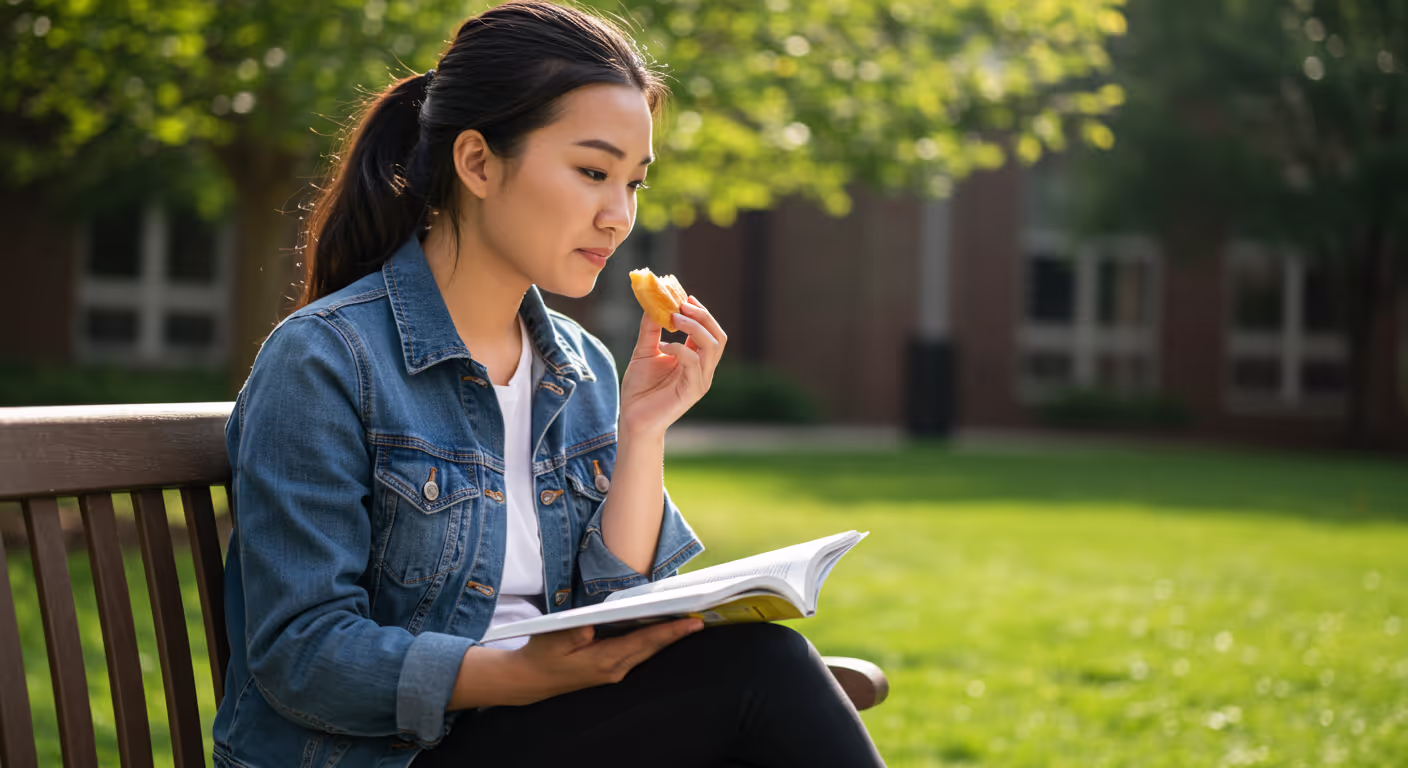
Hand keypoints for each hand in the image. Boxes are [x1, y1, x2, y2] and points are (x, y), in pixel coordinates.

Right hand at [507, 618, 703, 704]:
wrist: (530, 680)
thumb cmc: (542, 655)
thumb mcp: (556, 637)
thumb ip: (579, 629)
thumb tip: (599, 620)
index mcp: (604, 660)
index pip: (644, 642)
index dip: (669, 631)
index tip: (690, 622)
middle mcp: (615, 669)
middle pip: (652, 648)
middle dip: (676, 633)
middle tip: (699, 618)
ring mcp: (614, 672)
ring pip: (647, 652)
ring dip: (666, 637)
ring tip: (687, 621)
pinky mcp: (611, 670)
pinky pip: (638, 654)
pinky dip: (652, 641)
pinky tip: (661, 630)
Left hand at [619, 297, 727, 437]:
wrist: (633, 418)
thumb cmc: (640, 389)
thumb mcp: (645, 351)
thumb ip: (651, 330)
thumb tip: (653, 304)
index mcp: (696, 359)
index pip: (710, 331)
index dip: (701, 312)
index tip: (685, 297)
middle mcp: (703, 369)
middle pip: (718, 336)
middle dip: (702, 316)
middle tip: (681, 304)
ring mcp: (700, 381)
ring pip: (712, 346)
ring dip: (694, 327)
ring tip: (673, 319)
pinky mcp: (692, 391)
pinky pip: (693, 363)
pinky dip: (679, 348)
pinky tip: (662, 347)